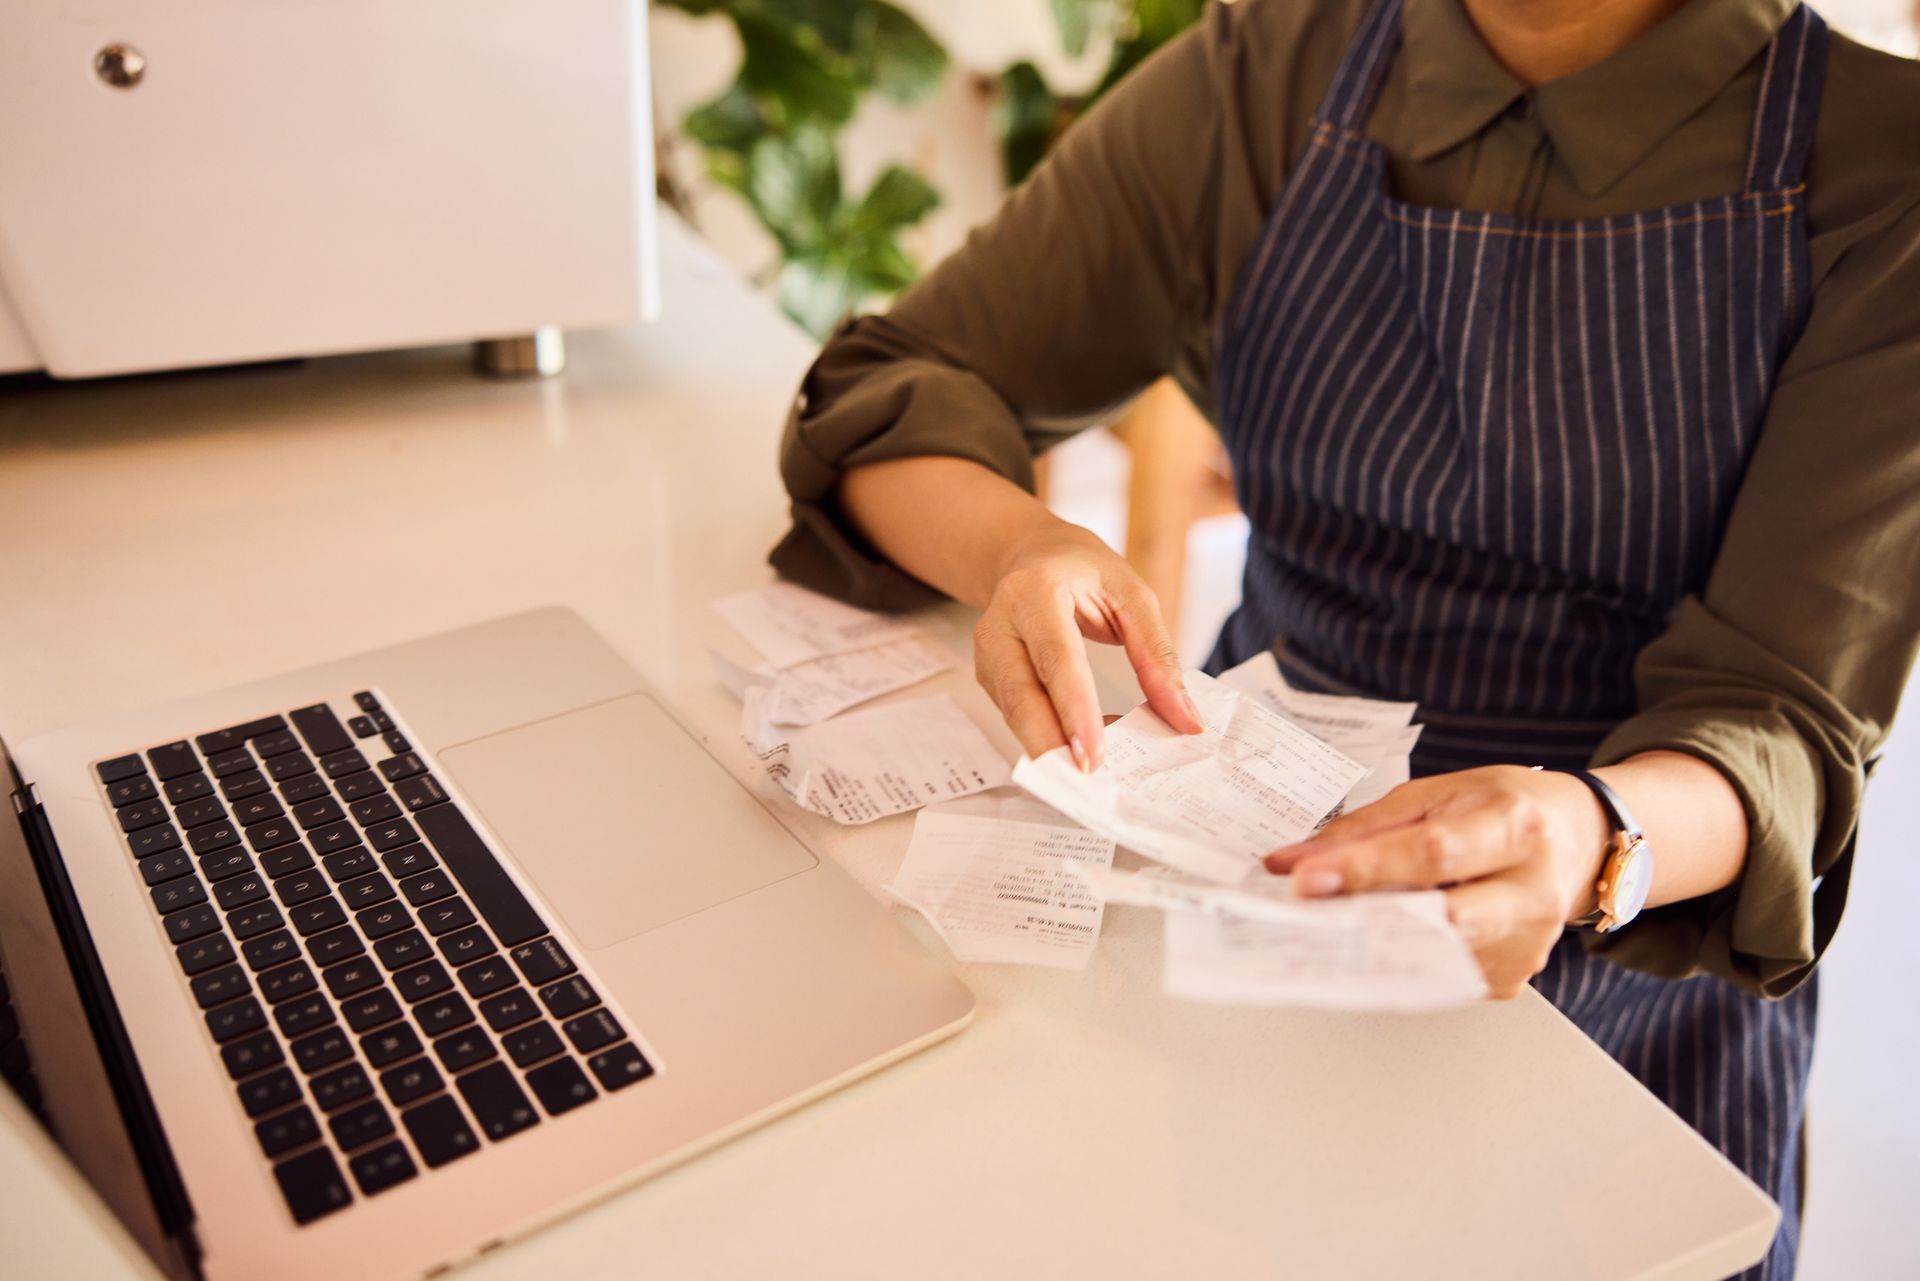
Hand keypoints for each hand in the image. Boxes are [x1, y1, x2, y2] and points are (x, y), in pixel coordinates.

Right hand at [974, 525, 1202, 768]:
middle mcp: (1000, 623)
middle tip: (1089, 781)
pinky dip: (1048, 736)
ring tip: (1096, 770)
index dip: (1074, 708)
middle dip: (1052, 744)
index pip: (1055, 658)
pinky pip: (1017, 714)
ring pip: (1014, 713)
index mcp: (1035, 591)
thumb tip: (1184, 717)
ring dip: (1053, 746)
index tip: (1094, 754)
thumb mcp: (1132, 594)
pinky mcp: (988, 675)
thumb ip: (1157, 655)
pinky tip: (1080, 747)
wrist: (1030, 554)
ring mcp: (987, 652)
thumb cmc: (1082, 569)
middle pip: (1021, 696)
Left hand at [1263, 766, 1612, 997]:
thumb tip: (1291, 863)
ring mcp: (1527, 945)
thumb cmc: (1503, 807)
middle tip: (1306, 916)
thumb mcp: (1436, 794)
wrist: (1578, 840)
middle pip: (1442, 920)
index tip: (1307, 880)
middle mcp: (1532, 892)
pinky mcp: (1511, 979)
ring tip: (1328, 927)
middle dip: (1365, 918)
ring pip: (1431, 958)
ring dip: (1372, 945)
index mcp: (1515, 828)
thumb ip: (1363, 828)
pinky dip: (1397, 959)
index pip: (1434, 855)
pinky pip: (1437, 975)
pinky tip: (1376, 938)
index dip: (1366, 869)